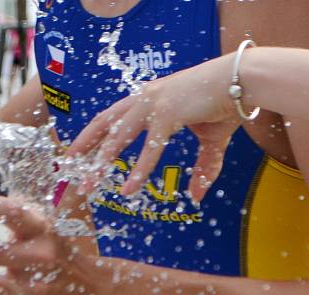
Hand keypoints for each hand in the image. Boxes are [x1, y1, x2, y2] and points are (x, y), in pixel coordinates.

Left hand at [66, 52, 243, 201]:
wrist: (242, 82)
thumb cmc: (224, 105)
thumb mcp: (211, 142)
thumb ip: (203, 169)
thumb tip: (196, 197)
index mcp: (147, 99)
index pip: (110, 117)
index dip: (91, 134)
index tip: (75, 151)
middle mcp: (144, 99)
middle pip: (104, 124)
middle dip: (83, 147)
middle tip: (66, 168)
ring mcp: (153, 104)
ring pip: (118, 138)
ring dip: (101, 163)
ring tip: (88, 186)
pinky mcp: (168, 113)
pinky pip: (149, 148)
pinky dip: (138, 171)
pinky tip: (128, 189)